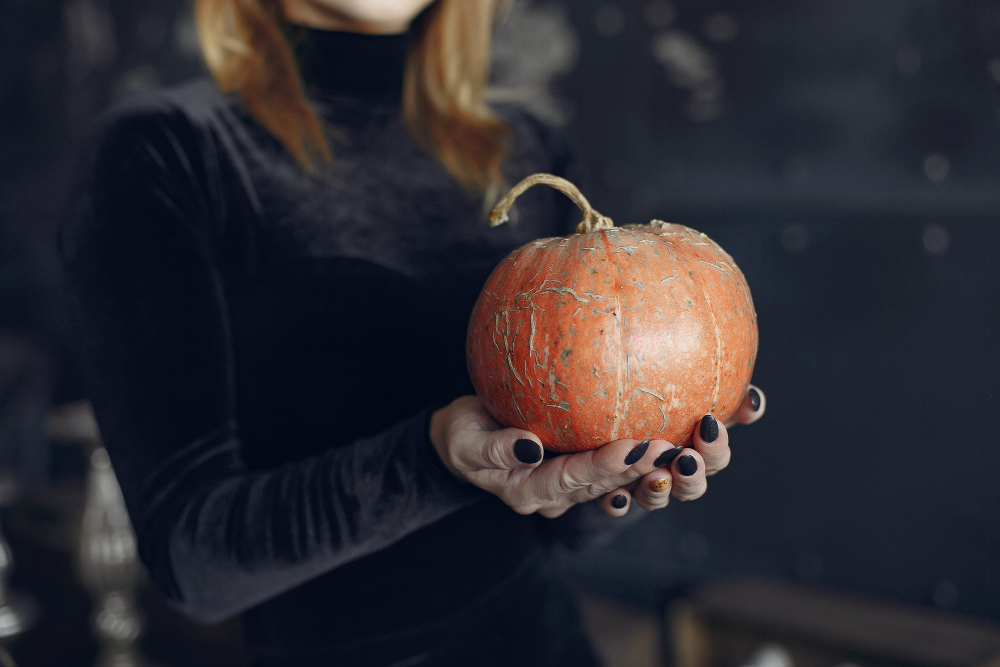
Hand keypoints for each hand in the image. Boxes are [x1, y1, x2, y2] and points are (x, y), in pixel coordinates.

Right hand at [430, 396, 691, 518]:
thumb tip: (530, 446)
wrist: (463, 440)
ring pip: (618, 479)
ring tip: (687, 447)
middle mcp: (557, 493)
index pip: (572, 478)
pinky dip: (644, 453)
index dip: (604, 464)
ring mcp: (571, 482)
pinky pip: (617, 463)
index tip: (632, 445)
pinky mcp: (581, 466)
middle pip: (605, 484)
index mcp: (528, 491)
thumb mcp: (464, 442)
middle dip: (641, 467)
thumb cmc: (460, 437)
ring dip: (652, 465)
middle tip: (673, 446)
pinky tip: (675, 433)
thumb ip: (495, 448)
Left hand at [620, 385, 766, 514]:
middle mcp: (672, 474)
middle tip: (686, 458)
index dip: (716, 447)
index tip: (709, 425)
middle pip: (690, 485)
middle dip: (692, 475)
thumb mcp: (693, 396)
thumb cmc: (661, 404)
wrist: (609, 423)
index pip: (715, 457)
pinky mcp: (612, 493)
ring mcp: (643, 486)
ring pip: (656, 499)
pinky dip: (618, 504)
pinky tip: (616, 495)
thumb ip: (726, 397)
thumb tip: (754, 401)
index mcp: (695, 452)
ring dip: (658, 491)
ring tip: (654, 477)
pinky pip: (615, 505)